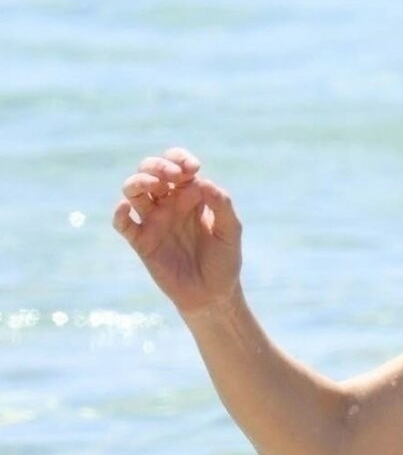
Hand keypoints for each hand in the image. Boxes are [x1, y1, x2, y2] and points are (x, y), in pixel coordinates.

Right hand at [111, 147, 243, 316]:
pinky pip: (123, 223)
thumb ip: (222, 205)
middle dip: (158, 165)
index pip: (177, 165)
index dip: (179, 158)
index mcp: (190, 196)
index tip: (193, 169)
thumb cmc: (224, 261)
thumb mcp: (230, 231)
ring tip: (153, 186)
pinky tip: (126, 209)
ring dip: (138, 181)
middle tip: (175, 176)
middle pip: (150, 170)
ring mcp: (153, 221)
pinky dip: (119, 213)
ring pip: (133, 190)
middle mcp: (168, 203)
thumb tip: (202, 182)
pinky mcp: (142, 241)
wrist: (214, 295)